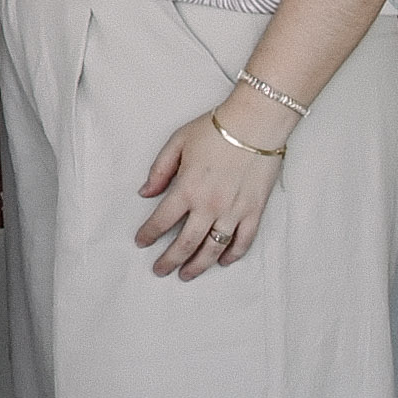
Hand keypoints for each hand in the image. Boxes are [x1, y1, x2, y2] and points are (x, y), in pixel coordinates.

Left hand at [134, 96, 282, 279]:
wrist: (256, 122)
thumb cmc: (217, 128)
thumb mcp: (178, 141)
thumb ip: (159, 170)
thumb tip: (144, 193)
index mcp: (187, 188)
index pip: (161, 221)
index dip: (148, 234)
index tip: (141, 242)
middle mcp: (209, 205)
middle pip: (185, 244)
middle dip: (169, 260)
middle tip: (160, 270)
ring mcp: (233, 211)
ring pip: (212, 249)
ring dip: (197, 266)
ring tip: (186, 275)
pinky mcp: (254, 211)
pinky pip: (243, 241)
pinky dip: (232, 255)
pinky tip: (222, 261)